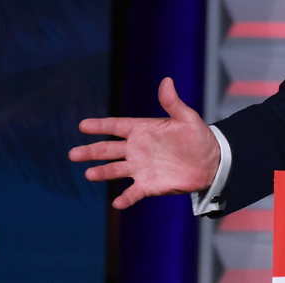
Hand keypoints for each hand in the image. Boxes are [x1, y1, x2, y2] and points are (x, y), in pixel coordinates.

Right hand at [68, 77, 220, 209]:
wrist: (211, 161)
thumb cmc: (198, 136)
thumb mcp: (187, 118)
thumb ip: (173, 102)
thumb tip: (167, 80)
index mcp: (143, 130)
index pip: (117, 126)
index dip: (100, 126)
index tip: (83, 125)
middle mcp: (136, 149)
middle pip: (108, 150)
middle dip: (91, 151)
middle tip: (73, 154)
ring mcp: (140, 168)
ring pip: (115, 170)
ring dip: (102, 173)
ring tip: (89, 174)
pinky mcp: (149, 185)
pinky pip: (133, 193)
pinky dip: (126, 198)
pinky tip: (118, 203)